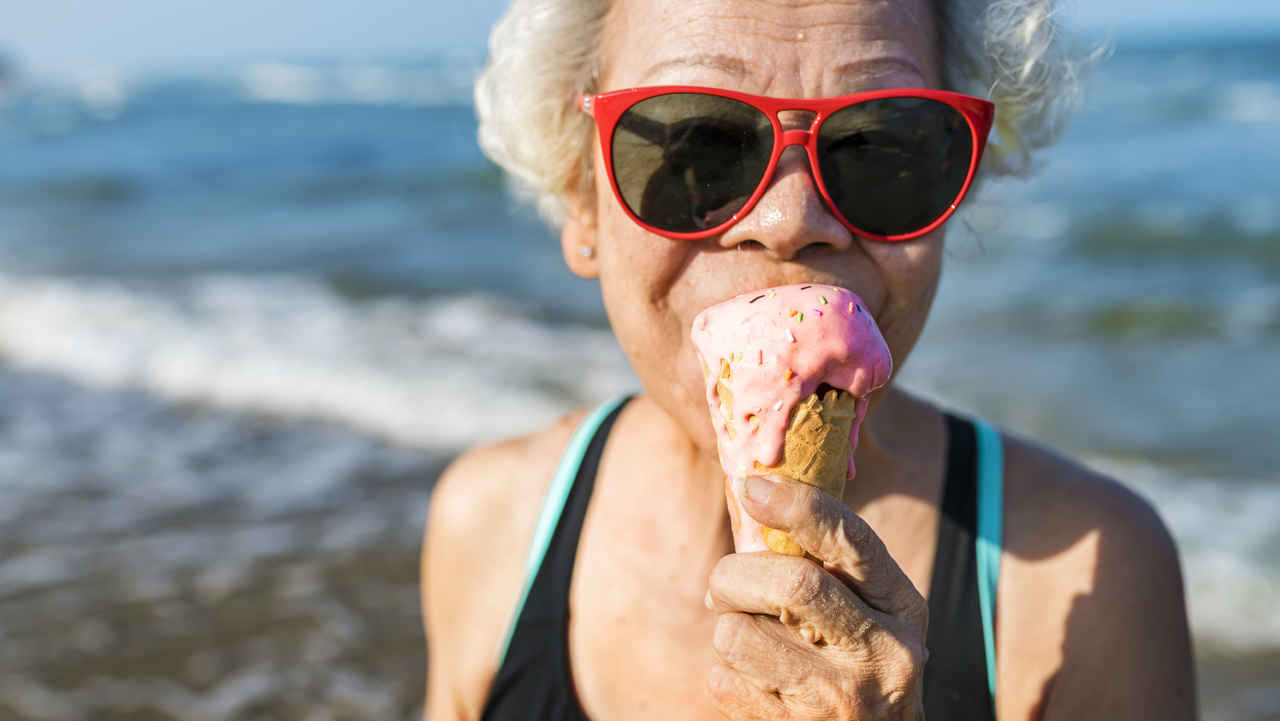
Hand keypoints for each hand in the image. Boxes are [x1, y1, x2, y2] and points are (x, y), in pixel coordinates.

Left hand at [706, 475, 928, 720]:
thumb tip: (755, 493)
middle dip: (736, 574)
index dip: (797, 506)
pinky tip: (757, 679)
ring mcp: (838, 698)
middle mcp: (881, 653)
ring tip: (750, 638)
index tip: (753, 488)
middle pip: (791, 584)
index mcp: (901, 607)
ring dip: (728, 627)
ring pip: (740, 634)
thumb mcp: (874, 608)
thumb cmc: (861, 659)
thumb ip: (830, 561)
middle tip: (725, 583)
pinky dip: (726, 673)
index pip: (851, 541)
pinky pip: (724, 681)